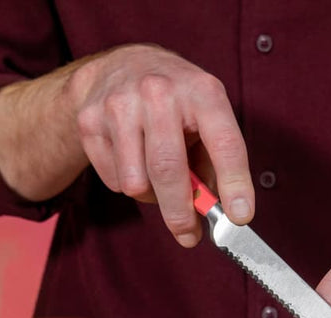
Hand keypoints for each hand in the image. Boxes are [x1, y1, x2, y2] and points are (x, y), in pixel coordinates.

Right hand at [69, 44, 253, 246]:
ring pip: (136, 183)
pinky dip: (129, 185)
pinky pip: (115, 181)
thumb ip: (214, 165)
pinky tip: (134, 161)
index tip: (239, 217)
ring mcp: (120, 105)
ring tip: (159, 179)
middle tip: (189, 236)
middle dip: (181, 214)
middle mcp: (159, 93)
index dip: (235, 183)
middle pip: (168, 170)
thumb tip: (220, 213)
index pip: (224, 143)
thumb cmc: (176, 104)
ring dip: (152, 197)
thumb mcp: (206, 119)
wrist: (121, 67)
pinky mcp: (91, 122)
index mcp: (202, 92)